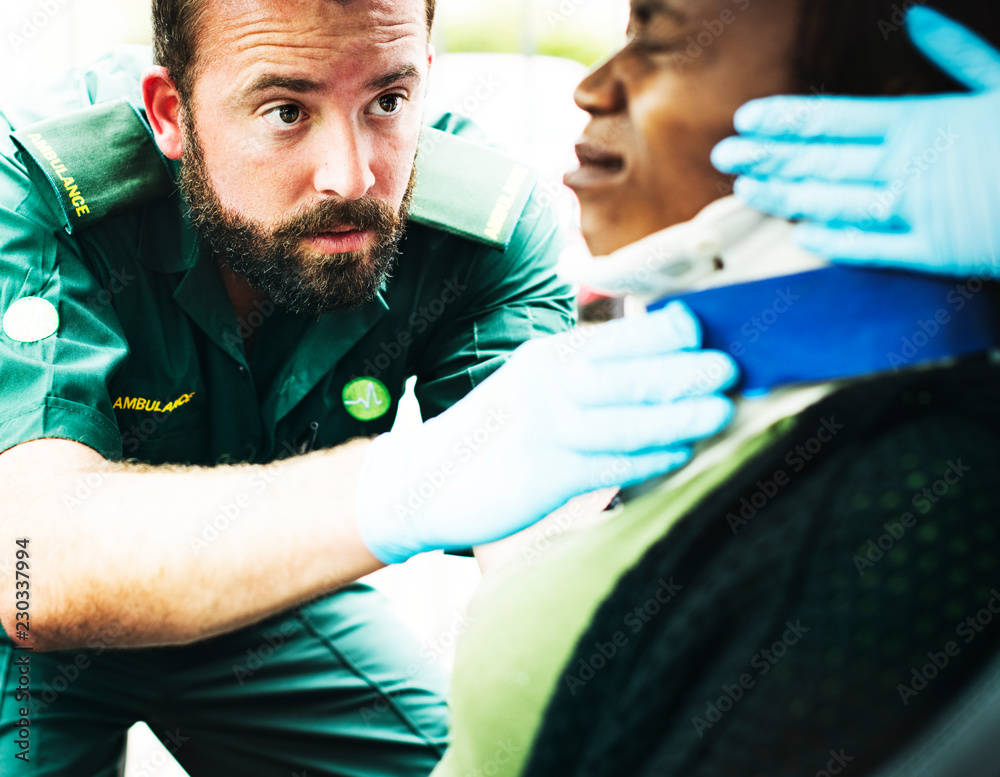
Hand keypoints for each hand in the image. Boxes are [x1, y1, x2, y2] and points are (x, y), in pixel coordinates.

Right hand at [355, 301, 737, 563]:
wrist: (429, 480)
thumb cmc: (501, 433)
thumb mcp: (538, 388)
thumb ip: (591, 376)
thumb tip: (665, 366)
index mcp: (549, 358)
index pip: (613, 337)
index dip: (663, 333)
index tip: (708, 331)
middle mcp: (544, 386)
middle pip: (619, 374)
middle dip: (678, 371)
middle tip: (729, 369)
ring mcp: (541, 431)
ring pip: (617, 421)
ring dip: (673, 415)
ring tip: (719, 412)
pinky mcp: (540, 477)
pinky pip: (603, 466)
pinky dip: (645, 460)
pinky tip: (680, 455)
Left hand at [711, 6, 999, 277]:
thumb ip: (957, 53)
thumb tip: (918, 17)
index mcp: (922, 119)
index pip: (834, 119)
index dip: (785, 122)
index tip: (745, 123)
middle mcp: (909, 163)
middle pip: (822, 161)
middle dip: (768, 159)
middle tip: (723, 159)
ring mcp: (919, 209)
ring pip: (836, 203)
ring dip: (788, 197)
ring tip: (748, 194)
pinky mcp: (935, 250)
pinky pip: (872, 246)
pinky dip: (836, 240)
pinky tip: (802, 237)